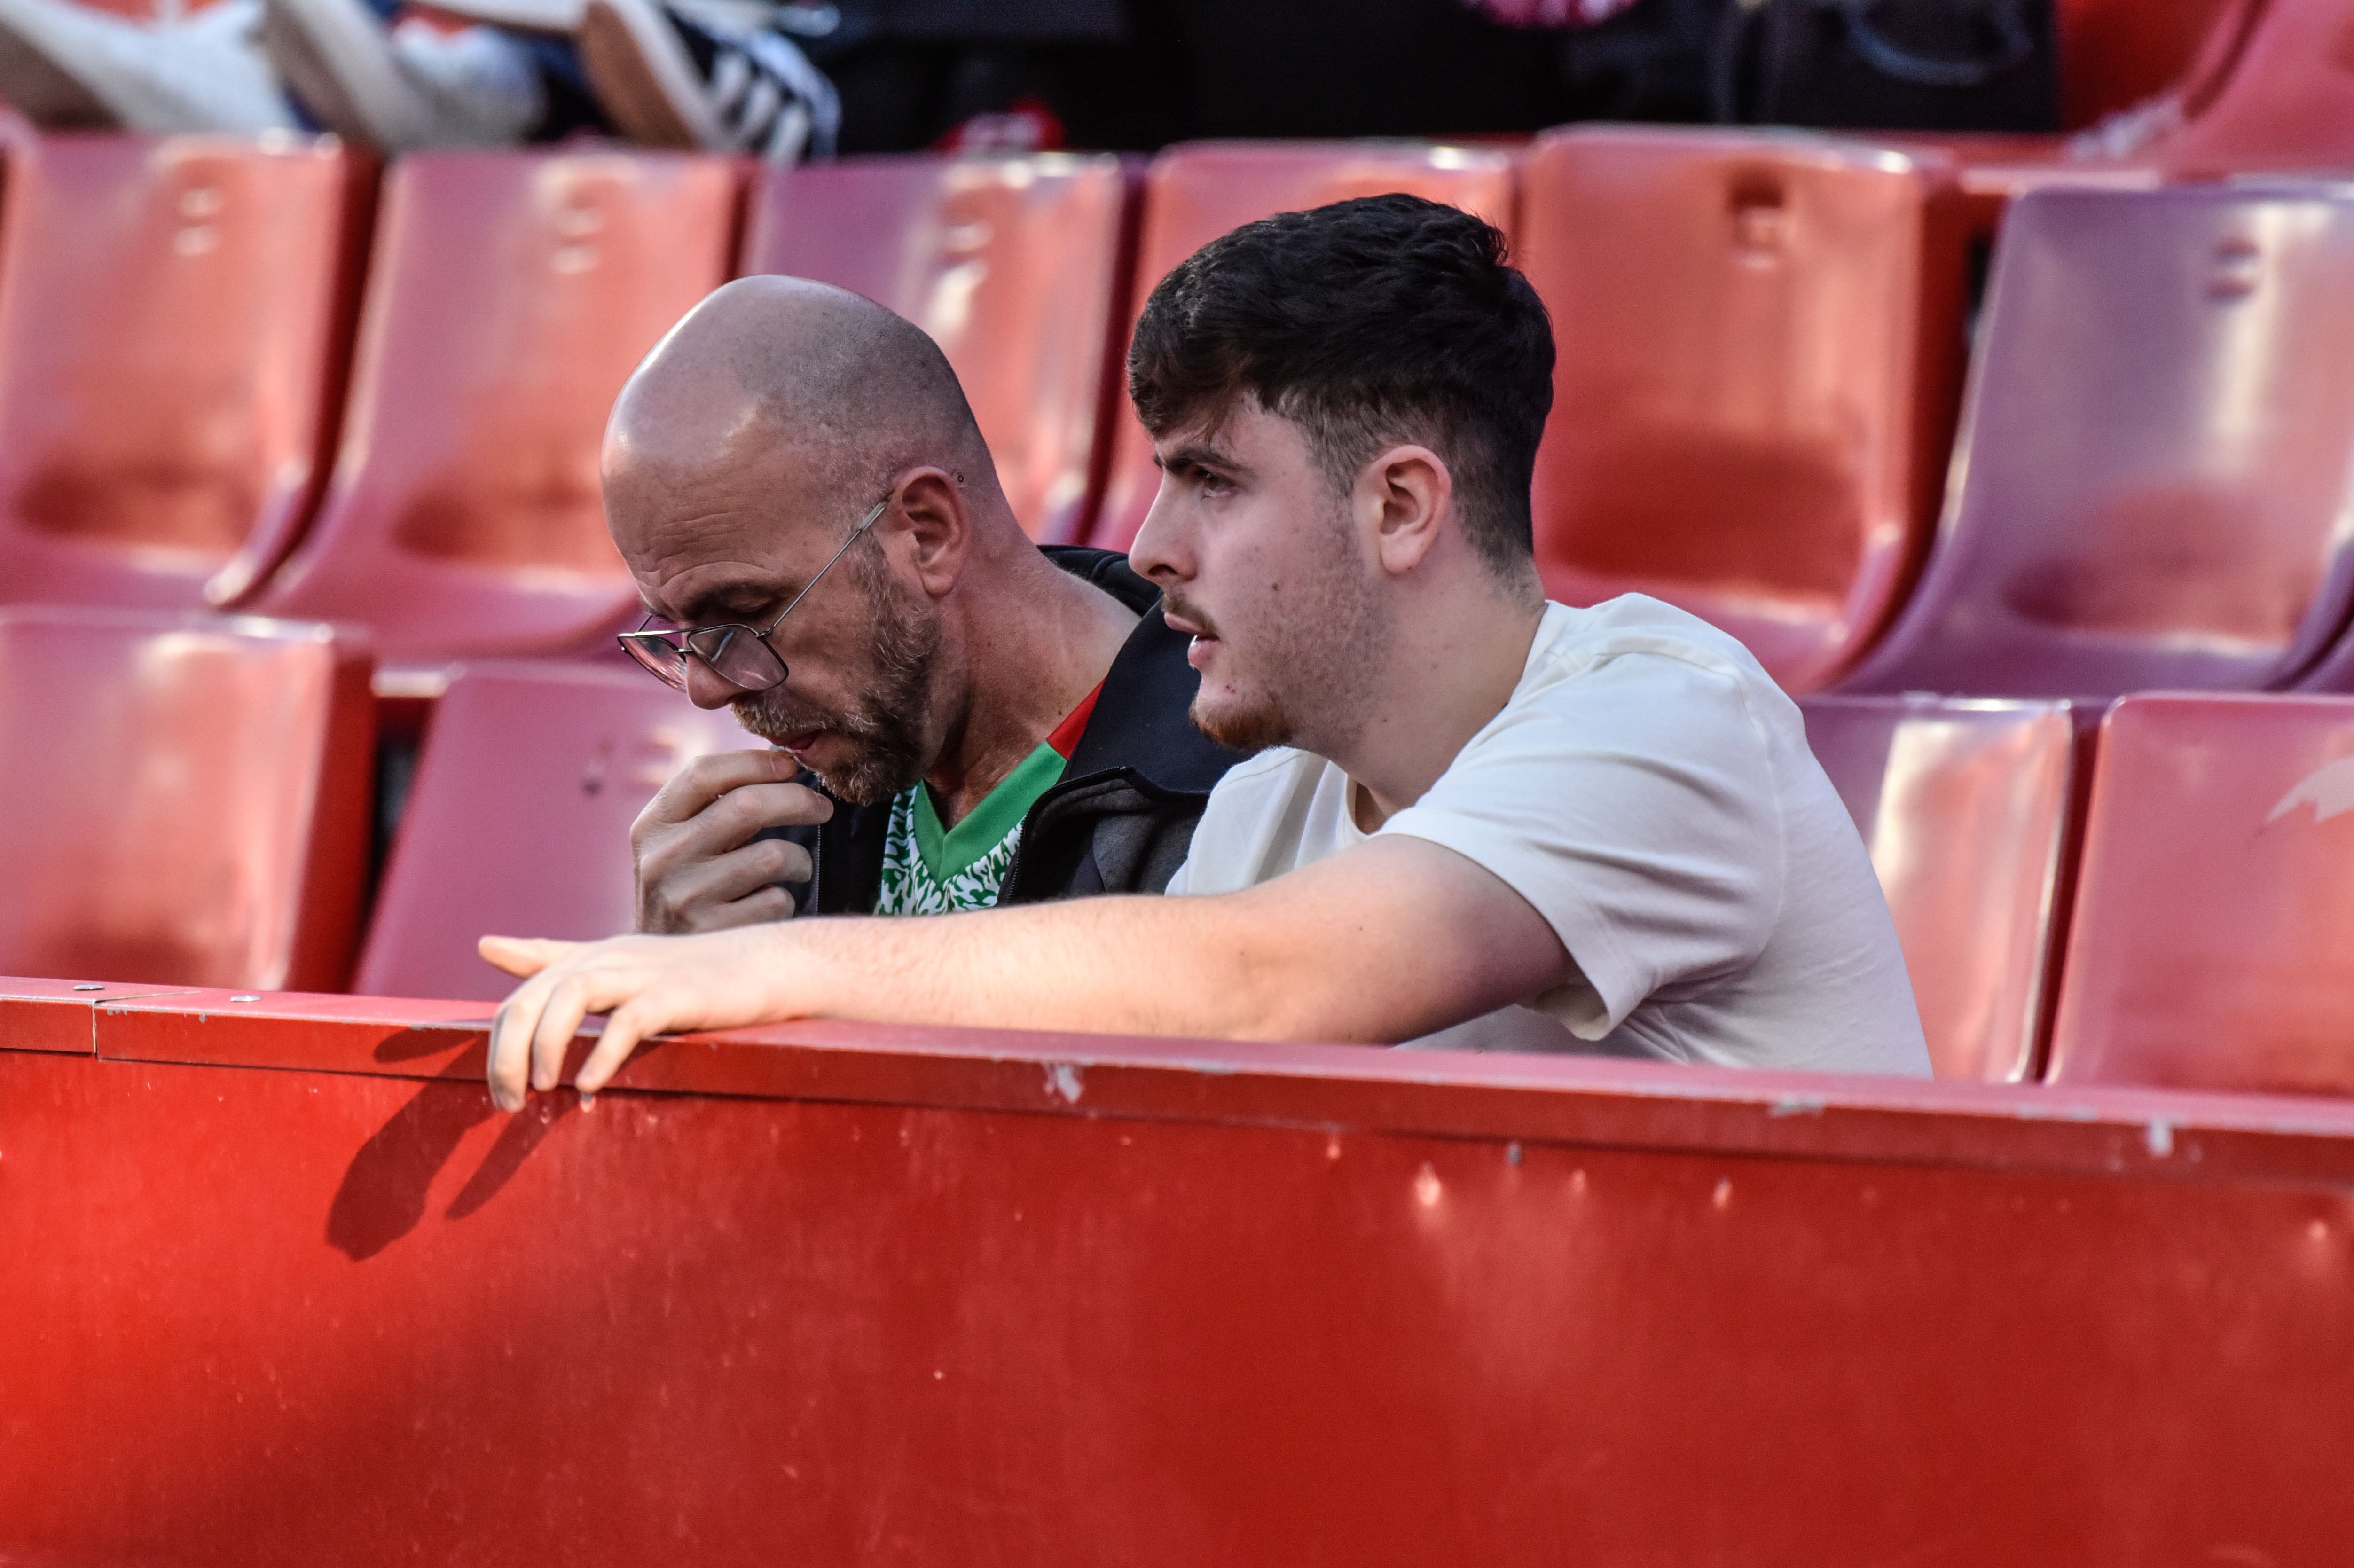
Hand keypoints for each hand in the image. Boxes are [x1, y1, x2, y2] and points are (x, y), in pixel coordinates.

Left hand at [478, 929, 797, 1111]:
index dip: (496, 1042)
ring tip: (541, 1090)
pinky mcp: (680, 993)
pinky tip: (590, 1085)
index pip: (523, 993)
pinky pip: (631, 1019)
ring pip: (573, 994)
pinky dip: (605, 1052)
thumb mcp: (612, 961)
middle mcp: (609, 958)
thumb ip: (550, 957)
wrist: (764, 966)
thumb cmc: (688, 974)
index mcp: (590, 958)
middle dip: (508, 1052)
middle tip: (508, 1103)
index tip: (496, 1091)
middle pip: (536, 996)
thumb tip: (485, 944)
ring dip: (546, 1044)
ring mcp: (645, 973)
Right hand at [632, 749, 832, 932]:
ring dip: (799, 859)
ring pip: (772, 855)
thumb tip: (784, 763)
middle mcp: (662, 859)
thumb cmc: (686, 889)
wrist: (660, 968)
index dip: (755, 762)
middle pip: (746, 805)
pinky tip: (773, 902)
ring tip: (796, 867)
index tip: (790, 766)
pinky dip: (786, 898)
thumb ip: (714, 806)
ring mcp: (684, 898)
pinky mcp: (713, 934)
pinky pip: (776, 900)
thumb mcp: (679, 844)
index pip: (703, 773)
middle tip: (822, 807)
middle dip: (798, 800)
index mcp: (652, 826)